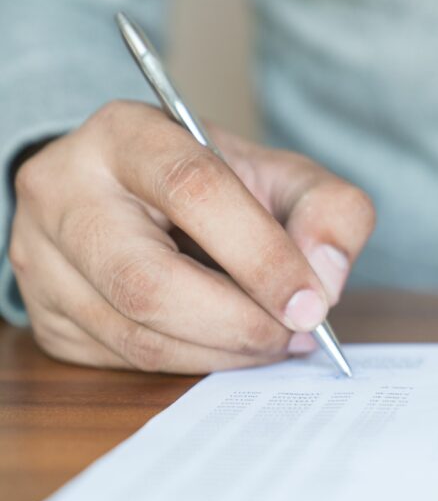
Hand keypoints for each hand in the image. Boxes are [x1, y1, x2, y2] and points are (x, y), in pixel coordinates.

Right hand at [9, 100, 374, 372]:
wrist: (135, 198)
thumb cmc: (216, 186)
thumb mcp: (282, 176)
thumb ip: (328, 210)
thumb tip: (325, 279)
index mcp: (128, 135)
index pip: (195, 191)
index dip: (262, 256)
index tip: (313, 303)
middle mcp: (66, 192)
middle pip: (151, 282)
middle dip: (241, 323)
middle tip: (296, 332)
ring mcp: (45, 259)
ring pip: (138, 335)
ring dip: (225, 353)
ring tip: (275, 340)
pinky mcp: (48, 316)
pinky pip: (127, 362)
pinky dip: (196, 364)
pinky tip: (232, 347)